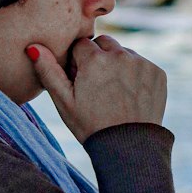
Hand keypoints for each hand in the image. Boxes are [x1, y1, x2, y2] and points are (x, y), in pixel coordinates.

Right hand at [25, 34, 167, 144]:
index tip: (81, 81)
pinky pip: (141, 64)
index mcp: (95, 59)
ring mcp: (142, 63)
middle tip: (96, 85)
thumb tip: (33, 46)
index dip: (78, 63)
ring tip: (114, 93)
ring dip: (117, 64)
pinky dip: (135, 74)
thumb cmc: (90, 126)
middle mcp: (121, 55)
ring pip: (123, 53)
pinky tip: (129, 95)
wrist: (128, 148)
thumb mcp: (64, 101)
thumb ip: (48, 70)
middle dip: (98, 58)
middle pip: (104, 43)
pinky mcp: (157, 73)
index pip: (81, 45)